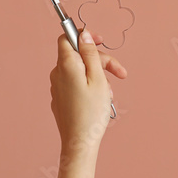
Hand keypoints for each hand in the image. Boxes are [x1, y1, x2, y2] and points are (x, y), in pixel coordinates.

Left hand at [48, 29, 126, 157]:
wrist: (80, 142)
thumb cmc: (91, 112)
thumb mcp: (98, 78)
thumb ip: (90, 54)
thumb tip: (84, 34)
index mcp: (65, 65)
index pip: (66, 38)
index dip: (83, 35)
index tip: (99, 41)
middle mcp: (57, 74)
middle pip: (78, 56)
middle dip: (100, 61)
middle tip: (120, 73)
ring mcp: (57, 87)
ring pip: (80, 72)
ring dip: (98, 77)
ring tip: (109, 94)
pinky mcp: (60, 99)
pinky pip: (75, 85)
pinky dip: (89, 87)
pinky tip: (100, 101)